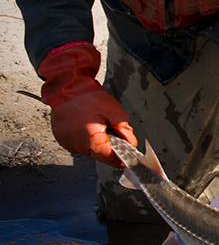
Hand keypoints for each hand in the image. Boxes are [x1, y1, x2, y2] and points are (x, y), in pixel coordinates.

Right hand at [39, 42, 136, 166]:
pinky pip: (78, 142)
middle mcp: (77, 147)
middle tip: (110, 125)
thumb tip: (131, 144)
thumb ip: (125, 130)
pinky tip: (86, 122)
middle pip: (100, 153)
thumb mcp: (114, 111)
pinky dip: (85, 135)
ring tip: (95, 120)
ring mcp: (67, 143)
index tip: (129, 155)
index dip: (122, 156)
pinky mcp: (62, 138)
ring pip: (89, 148)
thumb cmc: (87, 96)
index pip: (111, 159)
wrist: (65, 85)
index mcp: (91, 143)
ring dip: (96, 139)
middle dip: (109, 143)